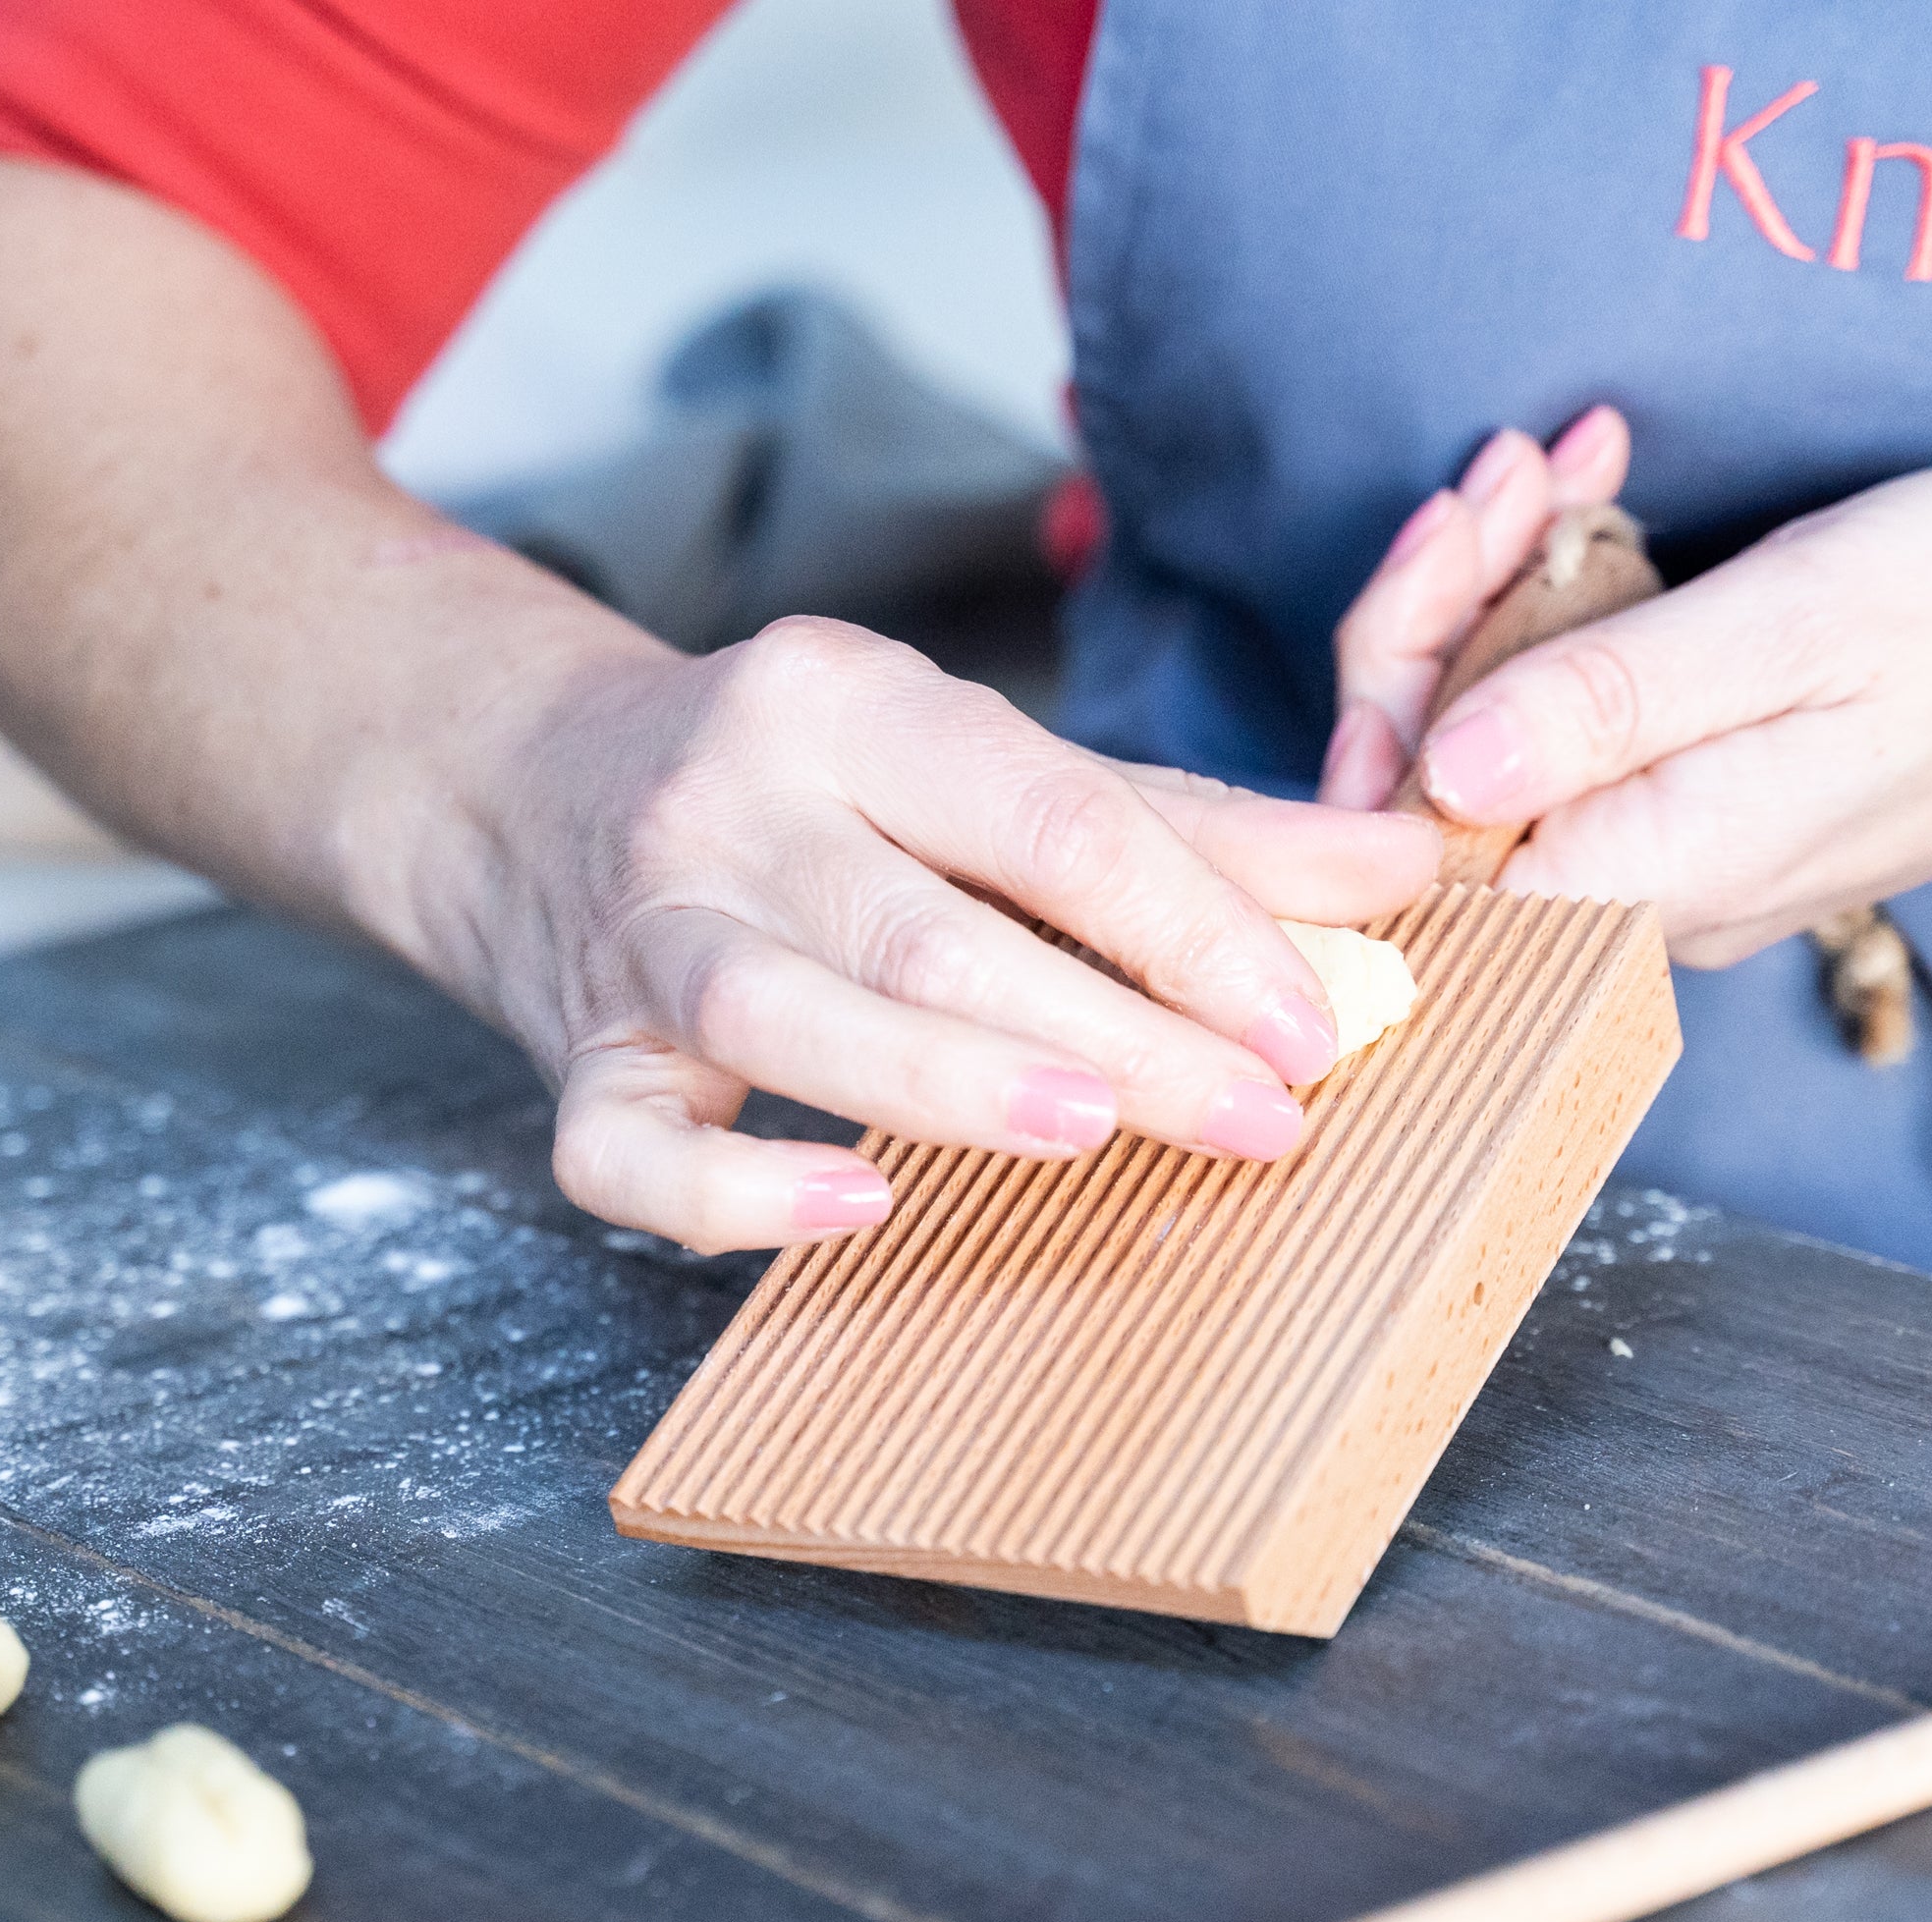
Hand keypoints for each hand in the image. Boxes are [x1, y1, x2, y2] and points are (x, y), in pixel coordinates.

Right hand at [451, 618, 1439, 1251]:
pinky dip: (733, 1193)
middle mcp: (734, 803)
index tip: (1312, 1021)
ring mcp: (644, 934)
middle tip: (1258, 1118)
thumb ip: (1189, 826)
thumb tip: (1402, 874)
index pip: (1050, 812)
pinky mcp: (582, 1056)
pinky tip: (853, 1209)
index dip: (1193, 924)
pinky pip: (629, 1150)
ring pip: (784, 1015)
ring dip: (942, 1082)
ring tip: (1087, 1133)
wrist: (528, 782)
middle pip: (934, 927)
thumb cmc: (808, 785)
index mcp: (852, 702)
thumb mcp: (981, 763)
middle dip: (1112, 1028)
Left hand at [1335, 430, 1931, 966]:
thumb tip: (1441, 767)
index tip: (1465, 519)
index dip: (1400, 666)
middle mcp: (1639, 908)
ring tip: (1560, 461)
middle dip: (1445, 605)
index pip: (1417, 828)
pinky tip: (1595, 511)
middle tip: (1518, 465)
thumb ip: (1613, 704)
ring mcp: (1663, 872)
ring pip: (1499, 748)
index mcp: (1651, 878)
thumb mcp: (1803, 622)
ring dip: (1501, 587)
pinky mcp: (1688, 824)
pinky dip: (1563, 613)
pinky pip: (1573, 734)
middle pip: (1439, 789)